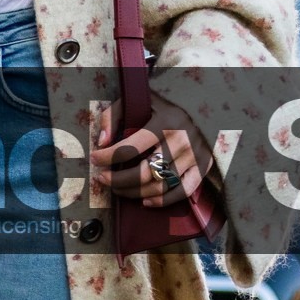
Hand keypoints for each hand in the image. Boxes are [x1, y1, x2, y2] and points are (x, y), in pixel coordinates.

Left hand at [90, 91, 215, 209]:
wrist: (205, 101)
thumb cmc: (165, 103)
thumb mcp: (139, 99)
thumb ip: (114, 115)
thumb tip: (102, 142)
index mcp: (165, 122)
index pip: (130, 148)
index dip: (107, 157)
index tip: (94, 158)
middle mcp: (181, 141)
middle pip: (143, 173)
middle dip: (117, 180)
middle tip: (103, 179)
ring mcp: (194, 156)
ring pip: (159, 186)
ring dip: (134, 192)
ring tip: (119, 189)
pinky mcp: (203, 167)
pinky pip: (182, 192)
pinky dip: (162, 201)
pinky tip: (145, 201)